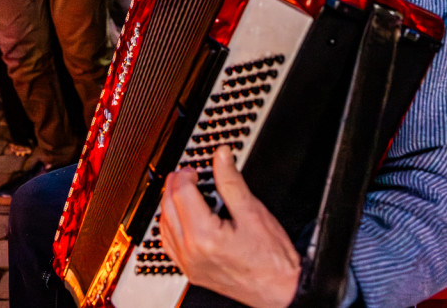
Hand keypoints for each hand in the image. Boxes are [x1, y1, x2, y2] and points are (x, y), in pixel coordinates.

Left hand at [160, 147, 300, 307]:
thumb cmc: (272, 258)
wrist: (281, 290)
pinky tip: (180, 218)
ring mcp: (189, 265)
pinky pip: (169, 246)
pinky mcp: (192, 272)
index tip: (194, 168)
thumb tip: (222, 156)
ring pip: (165, 226)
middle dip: (174, 185)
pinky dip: (170, 226)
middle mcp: (191, 252)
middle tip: (187, 174)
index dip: (185, 174)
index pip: (181, 193)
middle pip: (168, 207)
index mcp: (204, 236)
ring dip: (169, 204)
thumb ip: (232, 181)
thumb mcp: (253, 212)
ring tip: (183, 191)